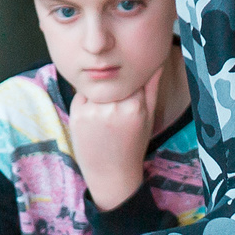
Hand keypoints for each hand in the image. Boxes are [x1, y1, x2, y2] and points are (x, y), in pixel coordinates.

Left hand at [67, 67, 158, 211]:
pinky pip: (81, 95)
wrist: (111, 173)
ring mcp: (93, 112)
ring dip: (100, 92)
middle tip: (115, 103)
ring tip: (106, 112)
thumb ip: (152, 87)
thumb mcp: (148, 116)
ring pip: (96, 86)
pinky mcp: (77, 116)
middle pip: (112, 81)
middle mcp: (113, 108)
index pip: (131, 78)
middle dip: (114, 86)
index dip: (129, 82)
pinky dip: (87, 100)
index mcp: (135, 107)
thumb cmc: (133, 144)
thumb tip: (158, 61)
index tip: (129, 91)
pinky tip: (94, 117)